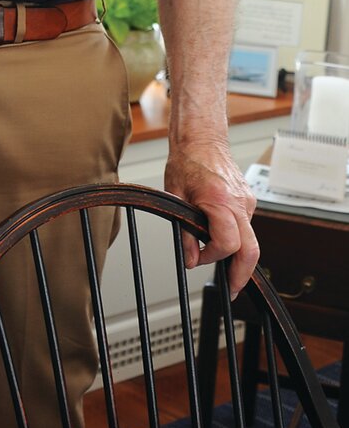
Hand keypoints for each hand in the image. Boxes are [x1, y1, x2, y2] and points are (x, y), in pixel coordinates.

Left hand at [163, 139, 258, 296]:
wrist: (201, 138)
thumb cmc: (187, 162)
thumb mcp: (176, 198)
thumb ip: (184, 232)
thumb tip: (191, 259)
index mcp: (220, 201)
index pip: (227, 243)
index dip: (212, 257)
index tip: (198, 259)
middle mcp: (240, 203)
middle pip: (251, 250)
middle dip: (243, 274)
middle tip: (232, 289)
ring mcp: (248, 202)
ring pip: (251, 239)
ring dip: (238, 255)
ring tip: (220, 263)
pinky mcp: (249, 200)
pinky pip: (247, 226)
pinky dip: (237, 238)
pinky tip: (221, 237)